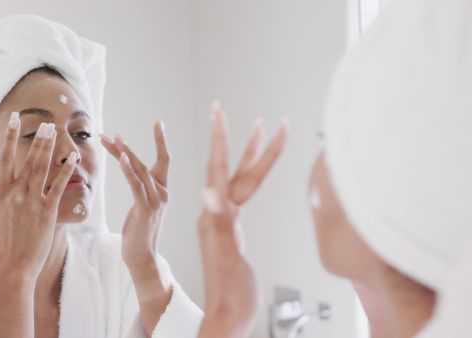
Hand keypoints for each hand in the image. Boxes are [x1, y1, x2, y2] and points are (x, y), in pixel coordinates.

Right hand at [0, 117, 76, 278]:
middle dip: (36, 139)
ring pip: (41, 169)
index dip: (9, 137)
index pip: (4, 158)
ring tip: (56, 132)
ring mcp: (30, 202)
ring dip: (49, 149)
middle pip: (26, 160)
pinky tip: (73, 158)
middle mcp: (14, 193)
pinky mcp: (46, 212)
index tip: (13, 118)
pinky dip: (66, 171)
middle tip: (46, 122)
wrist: (12, 266)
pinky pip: (57, 187)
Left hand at [100, 121, 169, 266]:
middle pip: (145, 162)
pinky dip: (128, 170)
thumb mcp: (141, 207)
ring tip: (111, 139)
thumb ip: (140, 188)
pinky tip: (120, 158)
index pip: (164, 159)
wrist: (142, 258)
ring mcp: (156, 201)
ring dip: (124, 154)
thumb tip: (131, 171)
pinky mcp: (145, 209)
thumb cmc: (138, 233)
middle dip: (126, 147)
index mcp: (163, 191)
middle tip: (112, 134)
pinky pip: (136, 185)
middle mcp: (163, 193)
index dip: (161, 141)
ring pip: (140, 171)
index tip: (159, 122)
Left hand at [197, 103, 287, 337]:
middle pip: (234, 170)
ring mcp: (226, 223)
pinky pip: (242, 197)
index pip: (221, 169)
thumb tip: (209, 192)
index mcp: (216, 215)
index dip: (223, 140)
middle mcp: (219, 214)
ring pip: (240, 181)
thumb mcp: (226, 256)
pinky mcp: (234, 232)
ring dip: (251, 156)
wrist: (229, 317)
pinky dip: (251, 180)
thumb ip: (220, 224)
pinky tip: (252, 176)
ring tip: (262, 132)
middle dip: (245, 141)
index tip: (220, 112)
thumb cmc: (229, 294)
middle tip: (258, 117)